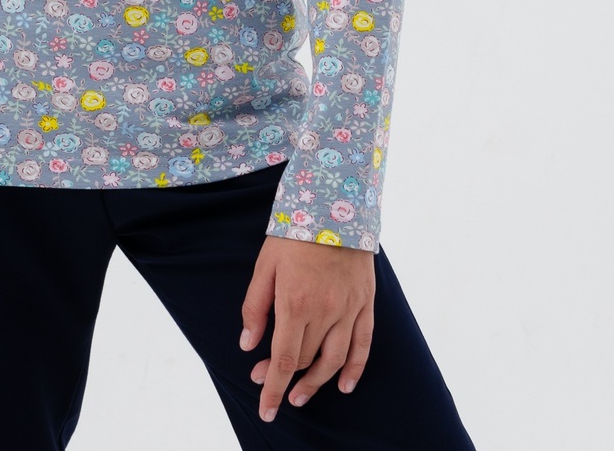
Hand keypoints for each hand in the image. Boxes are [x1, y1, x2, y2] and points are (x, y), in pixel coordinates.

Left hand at [239, 235, 374, 422]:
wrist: (334, 205)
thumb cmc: (294, 233)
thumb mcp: (264, 265)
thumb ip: (255, 307)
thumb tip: (247, 344)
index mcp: (295, 302)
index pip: (283, 358)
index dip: (272, 386)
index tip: (266, 408)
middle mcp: (325, 311)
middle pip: (306, 360)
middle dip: (285, 379)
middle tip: (270, 386)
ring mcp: (349, 308)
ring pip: (335, 360)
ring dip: (318, 383)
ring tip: (301, 395)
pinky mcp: (365, 303)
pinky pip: (363, 344)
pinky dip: (355, 369)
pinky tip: (345, 385)